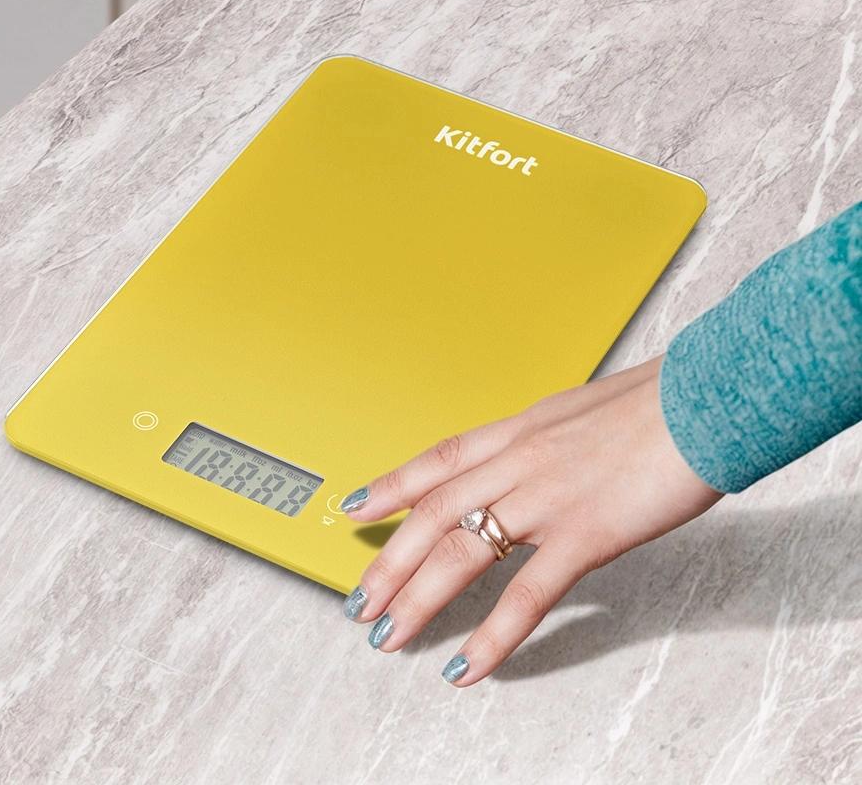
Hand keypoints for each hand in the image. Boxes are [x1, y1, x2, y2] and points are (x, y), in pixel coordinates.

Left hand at [339, 355, 722, 684]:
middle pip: (433, 512)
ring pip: (461, 550)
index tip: (356, 508)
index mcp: (520, 430)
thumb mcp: (582, 412)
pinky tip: (469, 664)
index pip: (438, 459)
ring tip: (388, 636)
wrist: (705, 398)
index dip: (391, 484)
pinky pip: (527, 594)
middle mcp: (519, 460)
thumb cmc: (656, 403)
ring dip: (417, 599)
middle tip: (360, 600)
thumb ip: (548, 440)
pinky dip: (492, 635)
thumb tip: (532, 460)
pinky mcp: (585, 533)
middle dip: (389, 560)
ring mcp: (546, 497)